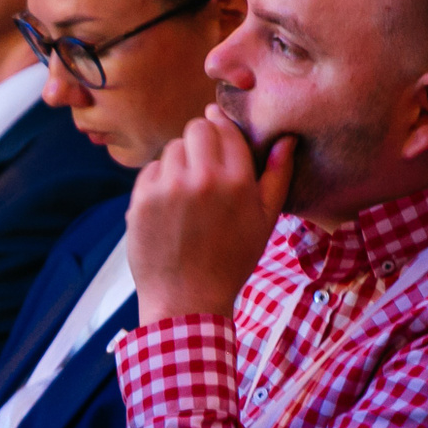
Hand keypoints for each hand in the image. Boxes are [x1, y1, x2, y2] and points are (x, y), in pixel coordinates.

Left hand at [127, 106, 294, 325]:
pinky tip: (169, 207)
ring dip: (180, 161)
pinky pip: (151, 169)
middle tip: (204, 165)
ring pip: (172, 148)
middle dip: (201, 140)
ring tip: (187, 192)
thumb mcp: (265, 221)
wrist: (187, 299)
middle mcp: (202, 178)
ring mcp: (168, 187)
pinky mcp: (141, 199)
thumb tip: (286, 138)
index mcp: (237, 182)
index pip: (225, 128)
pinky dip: (159, 180)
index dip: (222, 127)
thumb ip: (277, 176)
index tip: (218, 131)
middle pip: (196, 128)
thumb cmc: (231, 260)